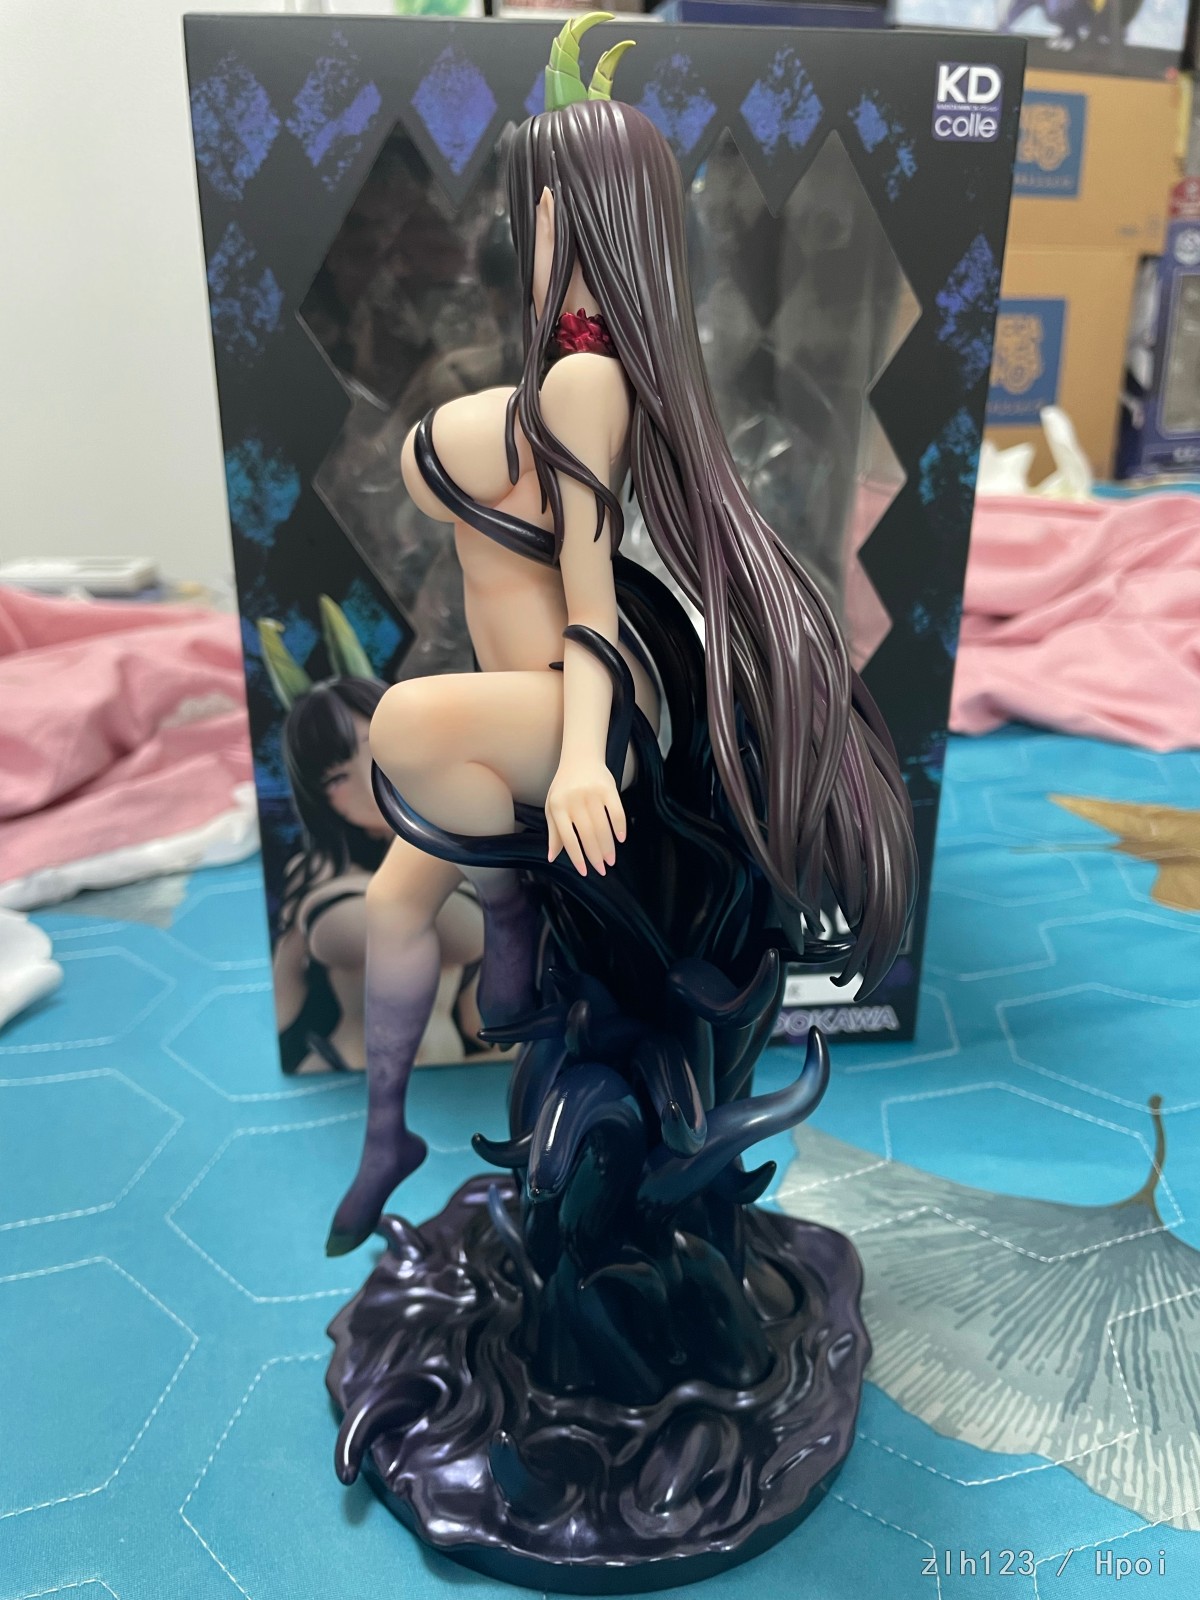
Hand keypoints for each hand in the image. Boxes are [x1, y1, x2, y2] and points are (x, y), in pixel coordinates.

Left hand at [545, 758, 626, 875]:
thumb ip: (553, 833)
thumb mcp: (552, 807)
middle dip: (595, 856)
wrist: (580, 758)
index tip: (584, 872)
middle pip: (587, 835)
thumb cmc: (564, 787)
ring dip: (608, 846)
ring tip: (611, 860)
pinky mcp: (608, 789)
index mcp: (558, 807)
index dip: (577, 857)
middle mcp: (574, 800)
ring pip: (602, 827)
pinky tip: (621, 839)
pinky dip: (620, 827)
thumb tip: (552, 858)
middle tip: (602, 870)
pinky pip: (616, 812)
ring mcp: (592, 794)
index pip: (568, 838)